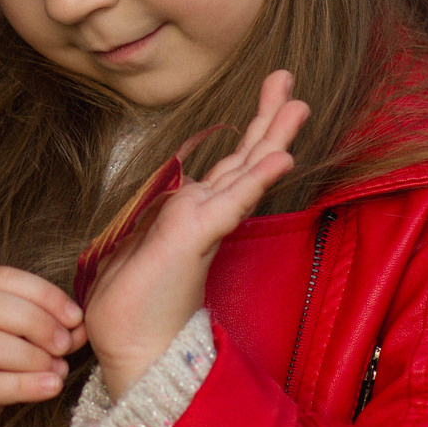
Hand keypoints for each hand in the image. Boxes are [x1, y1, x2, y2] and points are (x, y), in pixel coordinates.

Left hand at [85, 69, 309, 396]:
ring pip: (244, 170)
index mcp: (194, 215)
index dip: (250, 134)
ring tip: (297, 103)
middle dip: (268, 119)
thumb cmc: (130, 303)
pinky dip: (256, 178)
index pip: (228, 167)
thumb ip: (157, 222)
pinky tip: (281, 157)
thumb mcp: (136, 245)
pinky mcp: (196, 236)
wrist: (131, 345)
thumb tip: (164, 208)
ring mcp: (204, 224)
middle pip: (244, 158)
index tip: (269, 97)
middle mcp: (205, 215)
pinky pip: (231, 201)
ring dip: (271, 135)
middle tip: (287, 81)